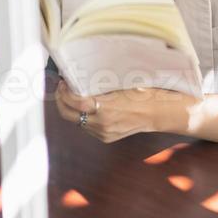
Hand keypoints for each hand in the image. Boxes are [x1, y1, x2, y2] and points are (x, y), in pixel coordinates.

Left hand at [55, 79, 190, 142]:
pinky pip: (87, 127)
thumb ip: (98, 87)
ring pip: (76, 122)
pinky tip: (87, 108)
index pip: (74, 102)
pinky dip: (83, 117)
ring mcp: (103, 133)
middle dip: (62, 101)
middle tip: (62, 88)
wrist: (156, 112)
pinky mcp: (106, 138)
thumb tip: (78, 79)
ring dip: (71, 109)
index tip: (64, 82)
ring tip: (74, 96)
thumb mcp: (118, 85)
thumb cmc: (141, 93)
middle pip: (68, 115)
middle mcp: (101, 123)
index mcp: (105, 108)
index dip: (65, 92)